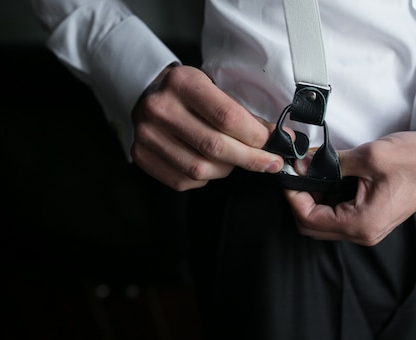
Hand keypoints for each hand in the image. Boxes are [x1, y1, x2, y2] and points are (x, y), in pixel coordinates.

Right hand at [131, 65, 283, 190]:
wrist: (145, 94)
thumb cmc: (187, 92)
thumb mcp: (212, 87)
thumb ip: (240, 113)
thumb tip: (274, 137)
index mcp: (181, 83)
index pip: (227, 117)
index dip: (255, 136)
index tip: (272, 143)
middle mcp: (160, 109)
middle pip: (215, 146)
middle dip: (250, 159)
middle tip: (269, 163)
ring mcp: (147, 135)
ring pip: (200, 169)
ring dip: (227, 169)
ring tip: (235, 160)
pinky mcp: (142, 155)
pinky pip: (184, 180)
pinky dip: (205, 178)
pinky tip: (210, 165)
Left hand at [284, 120, 415, 244]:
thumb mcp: (369, 157)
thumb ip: (331, 163)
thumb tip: (303, 163)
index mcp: (362, 224)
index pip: (309, 220)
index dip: (292, 197)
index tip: (288, 175)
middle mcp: (364, 232)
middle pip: (312, 226)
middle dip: (298, 200)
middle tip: (295, 174)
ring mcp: (368, 227)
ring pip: (324, 221)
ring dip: (311, 199)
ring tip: (308, 172)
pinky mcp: (372, 216)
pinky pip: (338, 215)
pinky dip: (326, 198)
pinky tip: (324, 177)